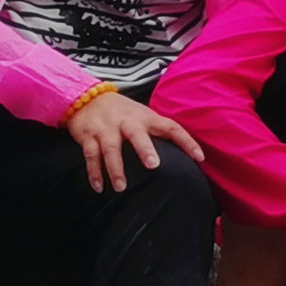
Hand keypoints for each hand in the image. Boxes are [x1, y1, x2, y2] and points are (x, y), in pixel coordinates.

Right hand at [64, 87, 198, 191]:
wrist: (86, 97)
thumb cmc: (122, 112)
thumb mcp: (142, 115)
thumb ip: (158, 130)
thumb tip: (182, 154)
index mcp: (146, 117)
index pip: (171, 128)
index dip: (186, 141)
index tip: (199, 158)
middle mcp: (127, 123)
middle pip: (137, 135)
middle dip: (144, 149)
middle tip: (153, 166)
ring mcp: (106, 130)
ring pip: (111, 149)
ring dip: (115, 169)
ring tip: (121, 188)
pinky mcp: (88, 137)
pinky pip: (91, 156)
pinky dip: (94, 173)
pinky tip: (99, 187)